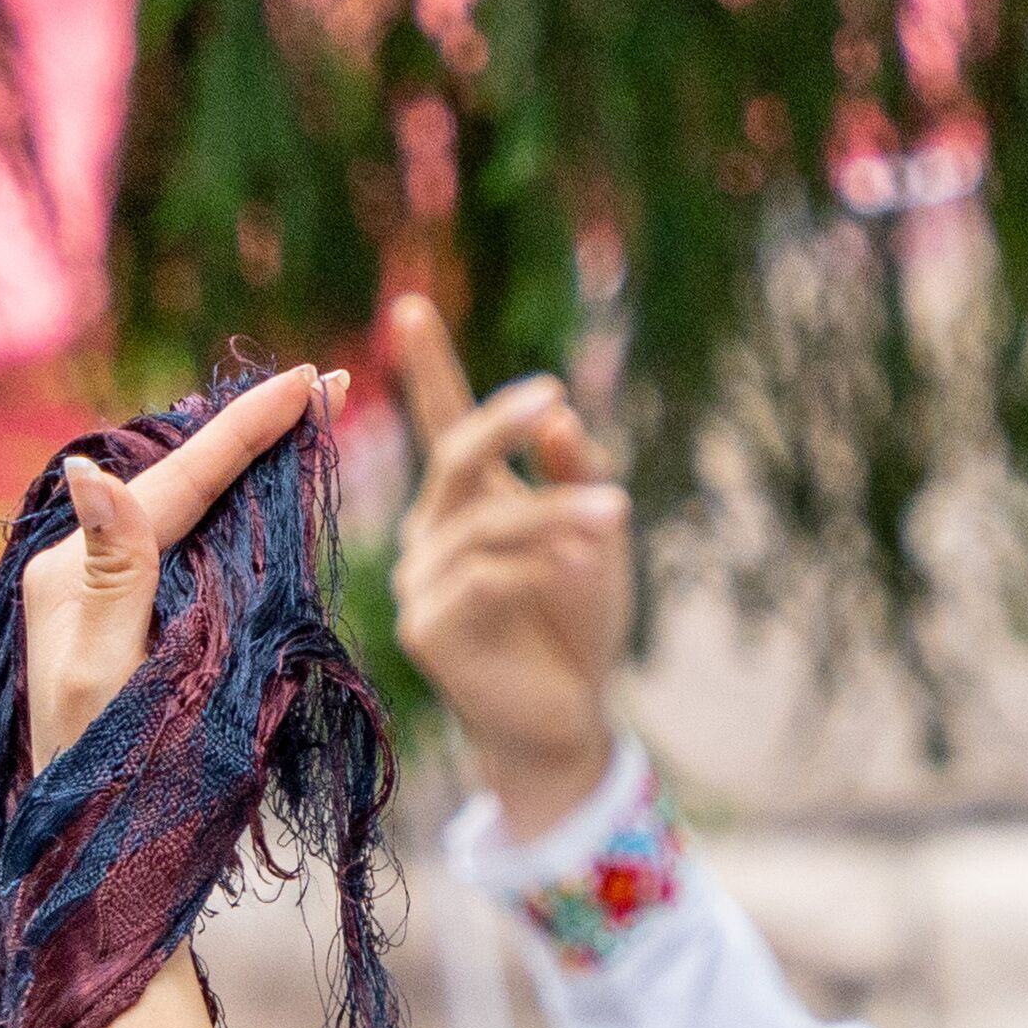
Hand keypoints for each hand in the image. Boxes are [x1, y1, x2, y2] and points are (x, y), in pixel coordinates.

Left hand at [23, 367, 335, 773]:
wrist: (91, 854)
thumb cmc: (99, 778)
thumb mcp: (101, 673)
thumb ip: (111, 575)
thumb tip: (95, 469)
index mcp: (74, 571)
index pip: (173, 483)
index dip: (244, 431)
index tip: (307, 383)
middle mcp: (89, 571)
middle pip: (181, 482)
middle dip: (250, 435)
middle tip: (322, 389)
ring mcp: (112, 598)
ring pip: (190, 514)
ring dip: (249, 471)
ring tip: (305, 427)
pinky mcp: (137, 628)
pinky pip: (194, 556)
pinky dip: (239, 522)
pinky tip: (271, 504)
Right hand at [388, 295, 630, 837]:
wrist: (569, 721)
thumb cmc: (577, 629)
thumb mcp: (595, 545)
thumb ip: (579, 482)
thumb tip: (563, 420)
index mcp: (464, 507)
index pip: (441, 426)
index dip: (426, 369)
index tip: (413, 305)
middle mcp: (431, 536)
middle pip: (455, 459)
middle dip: (503, 425)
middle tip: (555, 399)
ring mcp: (421, 583)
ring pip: (485, 525)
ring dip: (554, 515)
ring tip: (615, 516)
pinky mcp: (430, 630)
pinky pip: (483, 581)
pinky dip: (537, 569)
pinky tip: (581, 567)